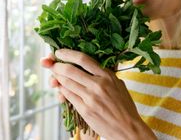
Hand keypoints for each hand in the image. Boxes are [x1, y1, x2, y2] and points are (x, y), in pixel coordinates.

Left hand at [40, 49, 155, 139]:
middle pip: (70, 70)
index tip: (59, 52)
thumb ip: (105, 75)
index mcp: (107, 76)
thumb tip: (91, 67)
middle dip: (57, 66)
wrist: (128, 128)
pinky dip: (62, 90)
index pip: (83, 59)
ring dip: (57, 77)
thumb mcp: (119, 85)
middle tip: (52, 64)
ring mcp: (90, 98)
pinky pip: (68, 96)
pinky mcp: (85, 110)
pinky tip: (61, 88)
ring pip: (66, 83)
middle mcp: (98, 85)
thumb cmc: (125, 106)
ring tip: (54, 76)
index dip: (68, 54)